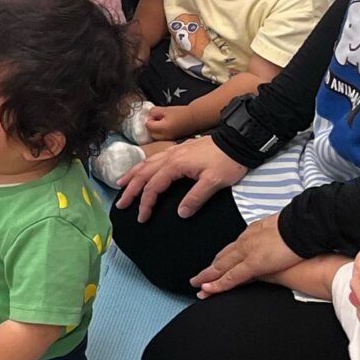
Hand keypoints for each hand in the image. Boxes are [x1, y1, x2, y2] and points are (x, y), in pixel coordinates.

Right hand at [118, 134, 248, 220]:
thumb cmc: (228, 161)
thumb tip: (180, 213)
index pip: (153, 187)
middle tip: (121, 204)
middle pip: (143, 174)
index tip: (142, 217)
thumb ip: (196, 198)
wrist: (239, 141)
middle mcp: (170, 157)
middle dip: (130, 190)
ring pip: (146, 163)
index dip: (145, 203)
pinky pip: (154, 158)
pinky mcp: (179, 149)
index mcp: (175, 165)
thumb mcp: (214, 182)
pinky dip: (143, 165)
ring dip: (132, 175)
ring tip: (121, 184)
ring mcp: (173, 151)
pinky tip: (142, 168)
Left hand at [143, 103, 196, 142]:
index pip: (148, 125)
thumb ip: (153, 112)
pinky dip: (160, 133)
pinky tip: (166, 126)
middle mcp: (165, 136)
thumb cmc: (181, 113)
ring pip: (155, 136)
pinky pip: (161, 137)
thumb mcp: (165, 109)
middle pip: (150, 133)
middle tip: (157, 118)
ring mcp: (168, 139)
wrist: (195, 118)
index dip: (150, 119)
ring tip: (162, 122)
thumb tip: (148, 116)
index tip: (155, 115)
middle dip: (151, 125)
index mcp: (163, 128)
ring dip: (155, 130)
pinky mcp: (171, 139)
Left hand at [193, 217, 300, 296]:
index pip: (233, 247)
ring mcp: (247, 252)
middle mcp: (245, 241)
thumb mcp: (283, 230)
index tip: (215, 264)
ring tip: (197, 285)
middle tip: (198, 277)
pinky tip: (208, 289)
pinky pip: (231, 277)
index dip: (223, 258)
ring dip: (208, 277)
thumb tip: (279, 242)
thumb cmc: (300, 227)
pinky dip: (218, 284)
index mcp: (253, 232)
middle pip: (222, 257)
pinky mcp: (253, 264)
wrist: (304, 224)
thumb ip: (275, 237)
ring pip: (221, 267)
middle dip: (210, 268)